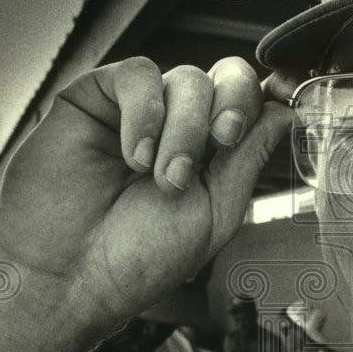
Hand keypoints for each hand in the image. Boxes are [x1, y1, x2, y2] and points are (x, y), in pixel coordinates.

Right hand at [0, 56, 295, 328]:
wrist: (67, 277)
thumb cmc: (137, 258)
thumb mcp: (214, 211)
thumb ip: (249, 158)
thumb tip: (285, 113)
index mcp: (210, 153)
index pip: (250, 103)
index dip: (265, 99)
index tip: (280, 105)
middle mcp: (177, 125)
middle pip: (227, 78)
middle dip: (232, 107)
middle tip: (222, 143)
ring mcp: (137, 110)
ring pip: (186, 78)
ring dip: (184, 129)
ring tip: (161, 177)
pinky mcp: (94, 98)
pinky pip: (137, 74)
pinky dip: (146, 112)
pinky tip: (134, 156)